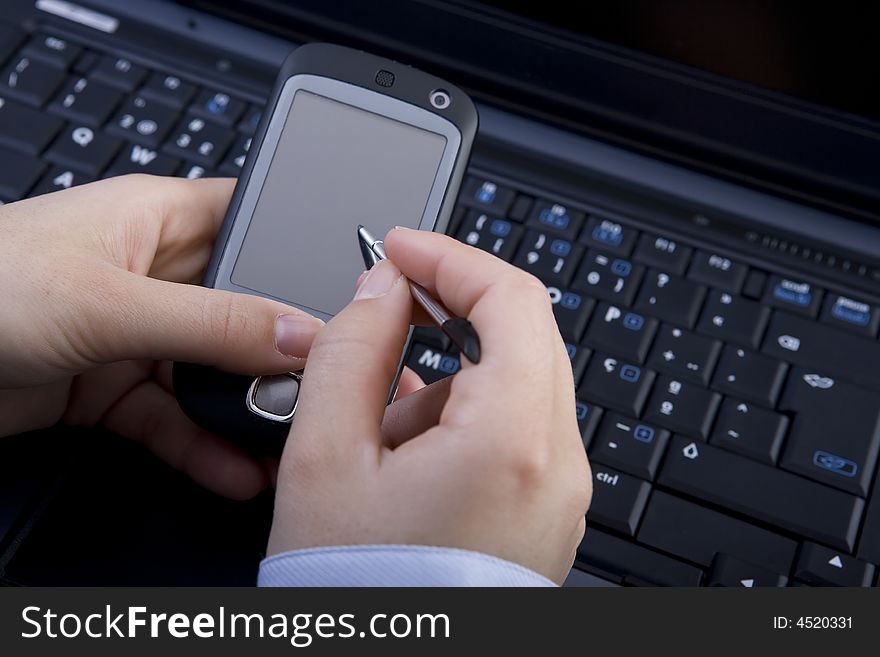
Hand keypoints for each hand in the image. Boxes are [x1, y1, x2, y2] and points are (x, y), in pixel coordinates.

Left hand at [0, 175, 324, 498]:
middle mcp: (157, 276)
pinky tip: (233, 469)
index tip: (350, 298)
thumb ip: (210, 323)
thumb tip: (298, 334)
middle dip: (284, 350)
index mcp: (159, 219)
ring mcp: (137, 335)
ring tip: (286, 441)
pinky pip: (176, 419)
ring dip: (247, 409)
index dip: (304, 251)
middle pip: (245, 310)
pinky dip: (203, 447)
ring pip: (214, 373)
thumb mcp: (107, 301)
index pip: (257, 221)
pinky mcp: (115, 389)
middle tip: (325, 386)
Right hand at [268, 227, 589, 582]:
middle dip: (448, 316)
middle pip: (521, 336)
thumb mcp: (325, 458)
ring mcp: (562, 493)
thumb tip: (381, 289)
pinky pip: (516, 431)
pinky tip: (407, 460)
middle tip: (384, 315)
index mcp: (514, 442)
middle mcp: (559, 467)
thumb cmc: (361, 595)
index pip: (511, 299)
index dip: (451, 257)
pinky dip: (462, 420)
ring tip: (379, 436)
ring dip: (447, 379)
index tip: (401, 246)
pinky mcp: (548, 513)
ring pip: (514, 384)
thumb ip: (351, 349)